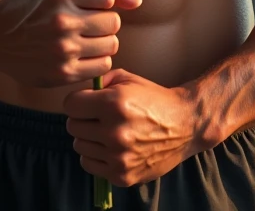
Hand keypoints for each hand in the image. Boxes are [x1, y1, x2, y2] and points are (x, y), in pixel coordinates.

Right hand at [0, 0, 142, 87]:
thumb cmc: (34, 5)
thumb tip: (137, 2)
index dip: (103, 1)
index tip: (90, 4)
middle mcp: (63, 22)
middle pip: (114, 23)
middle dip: (105, 22)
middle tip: (89, 23)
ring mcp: (62, 50)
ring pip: (111, 46)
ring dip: (103, 42)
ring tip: (85, 39)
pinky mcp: (62, 74)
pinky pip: (101, 68)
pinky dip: (96, 61)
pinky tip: (80, 54)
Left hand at [63, 68, 200, 187]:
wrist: (184, 124)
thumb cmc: (153, 98)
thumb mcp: (127, 79)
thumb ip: (98, 82)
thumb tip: (77, 94)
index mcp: (113, 104)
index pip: (70, 105)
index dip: (77, 101)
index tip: (86, 102)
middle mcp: (114, 132)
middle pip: (72, 126)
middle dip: (82, 118)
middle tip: (98, 116)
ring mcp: (118, 157)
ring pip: (79, 146)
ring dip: (89, 138)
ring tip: (106, 131)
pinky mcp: (122, 175)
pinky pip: (89, 164)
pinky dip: (95, 155)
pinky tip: (110, 147)